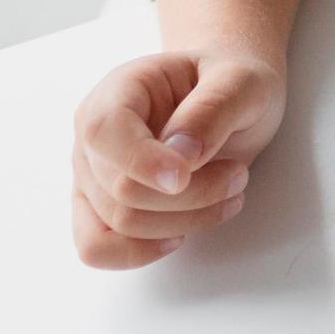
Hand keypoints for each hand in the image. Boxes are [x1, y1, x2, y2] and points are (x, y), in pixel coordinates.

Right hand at [70, 46, 284, 268]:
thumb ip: (213, 109)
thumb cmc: (231, 85)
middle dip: (190, 194)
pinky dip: (139, 252)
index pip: (105, 132)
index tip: (184, 177)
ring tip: (228, 194)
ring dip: (183, 221)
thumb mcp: (242, 81)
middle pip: (121, 188)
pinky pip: (96, 247)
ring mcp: (91, 175)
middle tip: (238, 176)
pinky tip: (181, 235)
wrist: (228, 98)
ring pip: (118, 224)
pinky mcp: (99, 208)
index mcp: (120, 91)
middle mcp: (93, 135)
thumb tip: (181, 154)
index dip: (142, 162)